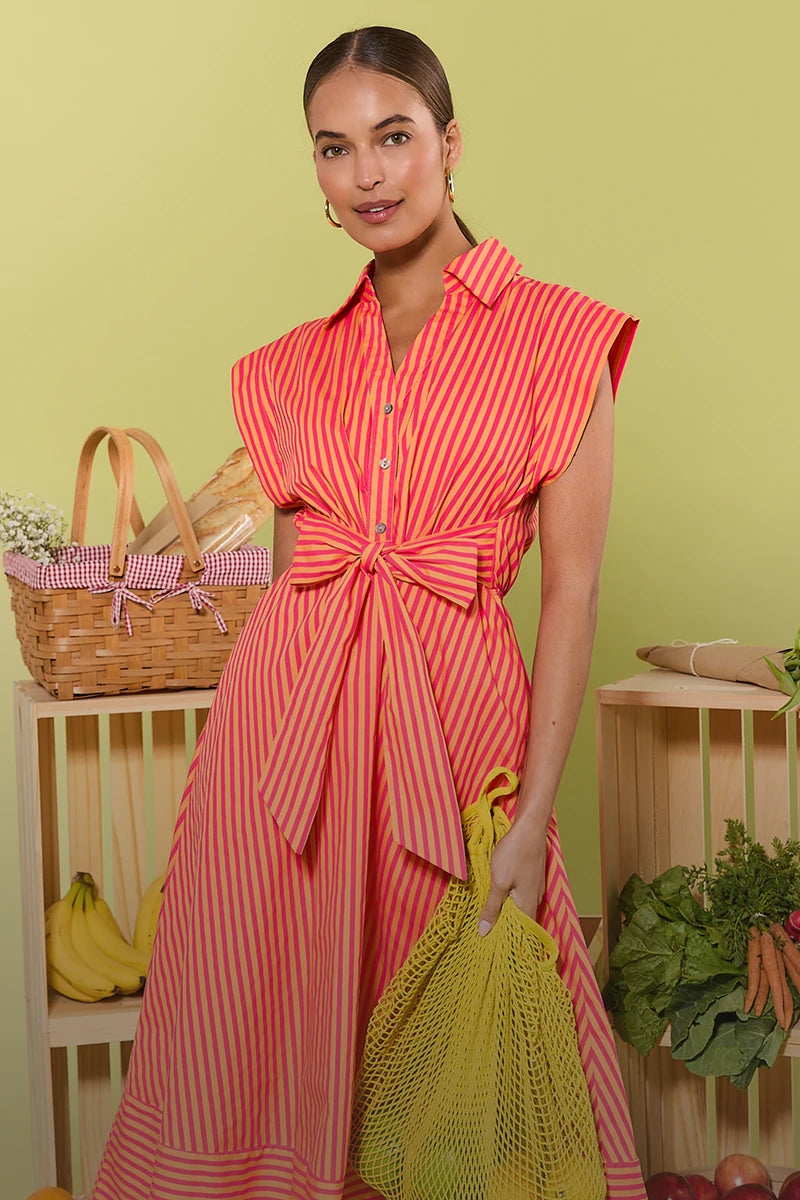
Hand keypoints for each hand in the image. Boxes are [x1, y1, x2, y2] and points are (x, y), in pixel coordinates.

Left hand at [477, 816, 546, 934]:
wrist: (530, 827)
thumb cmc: (515, 854)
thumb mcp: (499, 883)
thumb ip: (492, 908)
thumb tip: (484, 932)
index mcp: (529, 906)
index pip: (520, 933)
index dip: (506, 940)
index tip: (491, 945)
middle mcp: (536, 900)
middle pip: (520, 921)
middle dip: (504, 926)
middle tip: (485, 931)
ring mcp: (535, 888)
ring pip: (520, 907)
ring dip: (506, 912)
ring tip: (489, 915)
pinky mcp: (532, 877)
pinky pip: (521, 896)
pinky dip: (510, 899)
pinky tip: (499, 895)